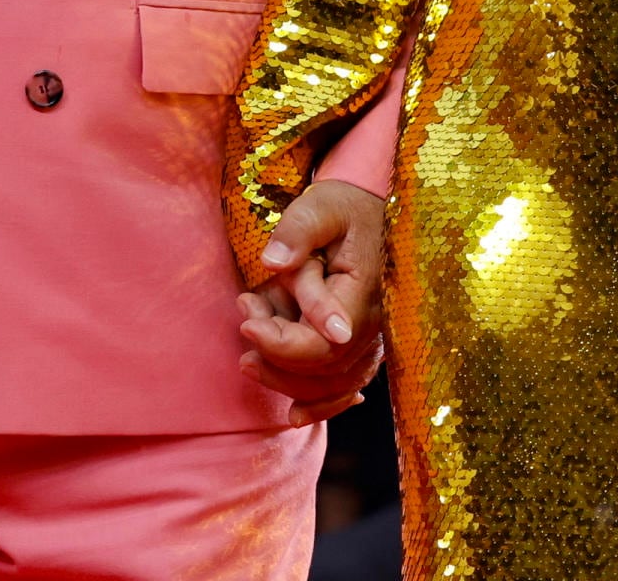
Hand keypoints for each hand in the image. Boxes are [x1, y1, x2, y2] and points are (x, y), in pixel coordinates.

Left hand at [236, 180, 387, 421]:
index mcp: (364, 294)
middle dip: (277, 360)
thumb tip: (273, 264)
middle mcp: (374, 325)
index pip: (324, 342)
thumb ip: (296, 233)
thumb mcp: (319, 207)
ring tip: (248, 361)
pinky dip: (322, 403)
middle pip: (326, 369)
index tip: (245, 323)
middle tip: (242, 332)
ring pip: (334, 384)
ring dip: (289, 382)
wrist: (371, 207)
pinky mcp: (361, 342)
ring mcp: (371, 338)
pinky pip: (346, 385)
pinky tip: (293, 413)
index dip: (282, 343)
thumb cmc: (344, 205)